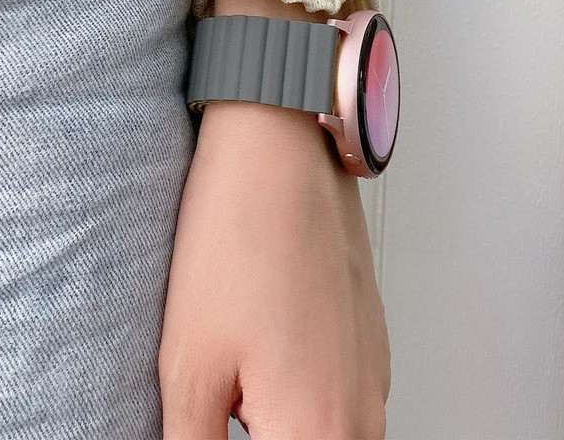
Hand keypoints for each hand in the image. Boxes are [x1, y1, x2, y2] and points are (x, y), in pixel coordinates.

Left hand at [158, 99, 389, 439]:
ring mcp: (374, 368)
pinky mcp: (369, 334)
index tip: (210, 422)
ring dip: (280, 421)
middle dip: (258, 434)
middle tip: (219, 405)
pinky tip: (264, 361)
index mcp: (320, 430)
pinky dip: (302, 399)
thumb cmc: (239, 238)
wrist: (281, 151)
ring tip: (235, 387)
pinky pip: (343, 396)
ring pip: (331, 432)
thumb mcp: (190, 364)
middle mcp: (364, 410)